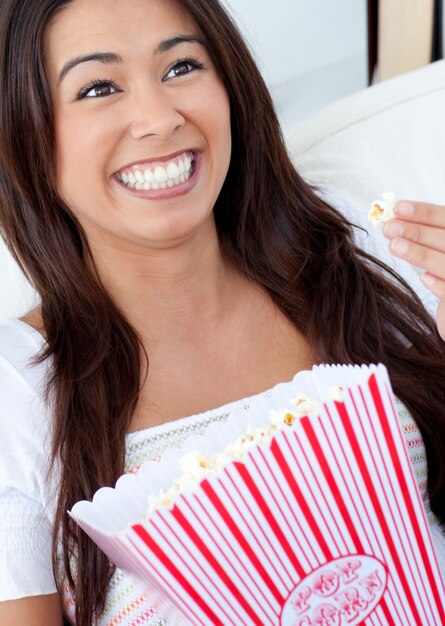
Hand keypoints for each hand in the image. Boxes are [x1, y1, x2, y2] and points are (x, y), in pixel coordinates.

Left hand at [382, 200, 444, 340]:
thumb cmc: (444, 269)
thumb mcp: (437, 247)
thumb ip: (424, 233)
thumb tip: (393, 220)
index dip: (424, 213)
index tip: (398, 208)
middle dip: (417, 232)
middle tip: (389, 227)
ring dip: (420, 253)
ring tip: (394, 246)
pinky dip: (439, 285)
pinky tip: (424, 278)